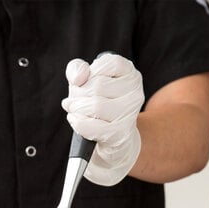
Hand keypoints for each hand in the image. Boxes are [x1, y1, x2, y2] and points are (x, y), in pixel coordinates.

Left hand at [61, 54, 143, 185]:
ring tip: (73, 111)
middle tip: (73, 102)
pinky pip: (92, 126)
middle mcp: (135, 92)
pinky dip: (78, 123)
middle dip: (78, 94)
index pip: (107, 63)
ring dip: (77, 109)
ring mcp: (129, 114)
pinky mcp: (120, 133)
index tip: (83, 83)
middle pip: (97, 86)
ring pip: (95, 105)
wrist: (112, 142)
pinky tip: (74, 120)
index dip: (89, 73)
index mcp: (130, 74)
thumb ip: (77, 69)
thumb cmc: (97, 107)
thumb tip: (79, 77)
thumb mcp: (85, 82)